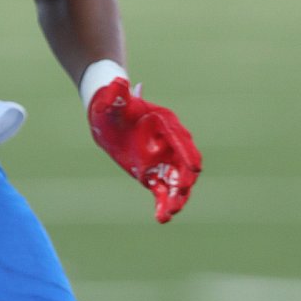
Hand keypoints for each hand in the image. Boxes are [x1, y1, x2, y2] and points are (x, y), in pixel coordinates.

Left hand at [88, 77, 201, 222]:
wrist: (107, 116)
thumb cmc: (110, 106)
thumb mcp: (110, 101)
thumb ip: (116, 95)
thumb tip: (119, 81)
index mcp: (164, 123)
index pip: (180, 140)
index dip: (187, 155)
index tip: (193, 169)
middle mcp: (169, 142)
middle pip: (183, 163)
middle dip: (184, 180)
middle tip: (180, 195)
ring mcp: (163, 159)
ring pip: (175, 180)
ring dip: (176, 197)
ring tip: (171, 212)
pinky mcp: (153, 174)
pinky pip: (162, 191)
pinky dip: (163, 204)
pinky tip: (161, 218)